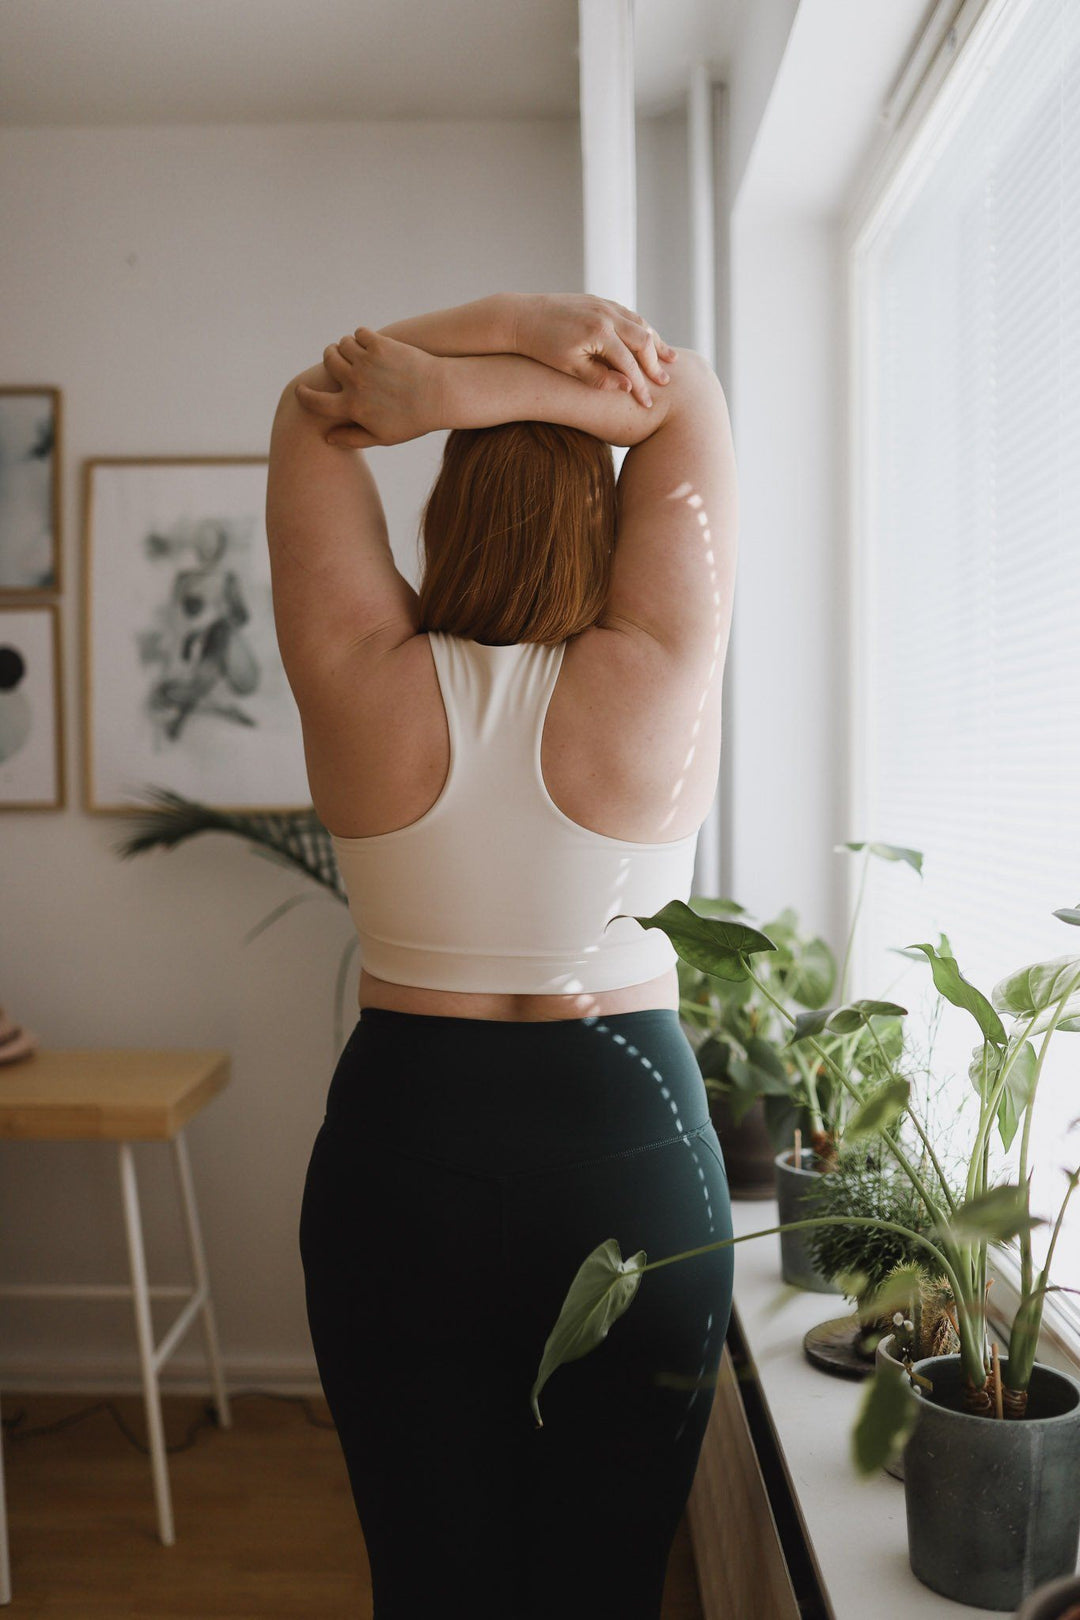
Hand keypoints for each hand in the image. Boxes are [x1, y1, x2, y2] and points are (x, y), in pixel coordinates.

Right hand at [293, 328, 442, 447]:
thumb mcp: (383, 437)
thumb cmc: (413, 421)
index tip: (301, 389)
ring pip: (343, 344)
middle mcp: (355, 383)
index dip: (305, 395)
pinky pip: (360, 333)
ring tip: (354, 349)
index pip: (316, 402)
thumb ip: (353, 438)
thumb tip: (327, 437)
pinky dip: (362, 336)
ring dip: (346, 346)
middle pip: (328, 363)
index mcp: (352, 408)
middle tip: (334, 357)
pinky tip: (369, 341)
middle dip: (329, 358)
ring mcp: (367, 362)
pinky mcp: (380, 344)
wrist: (441, 395)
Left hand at [512, 294, 676, 406]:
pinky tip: (648, 340)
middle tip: (665, 383)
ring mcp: (604, 304)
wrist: (521, 317)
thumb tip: (627, 387)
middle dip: (655, 363)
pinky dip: (642, 329)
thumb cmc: (542, 347)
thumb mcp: (569, 367)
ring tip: (670, 359)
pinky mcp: (599, 300)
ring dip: (655, 342)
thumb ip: (599, 378)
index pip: (629, 363)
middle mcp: (606, 314)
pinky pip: (629, 315)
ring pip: (640, 323)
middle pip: (643, 340)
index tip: (647, 404)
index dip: (640, 386)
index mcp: (599, 332)